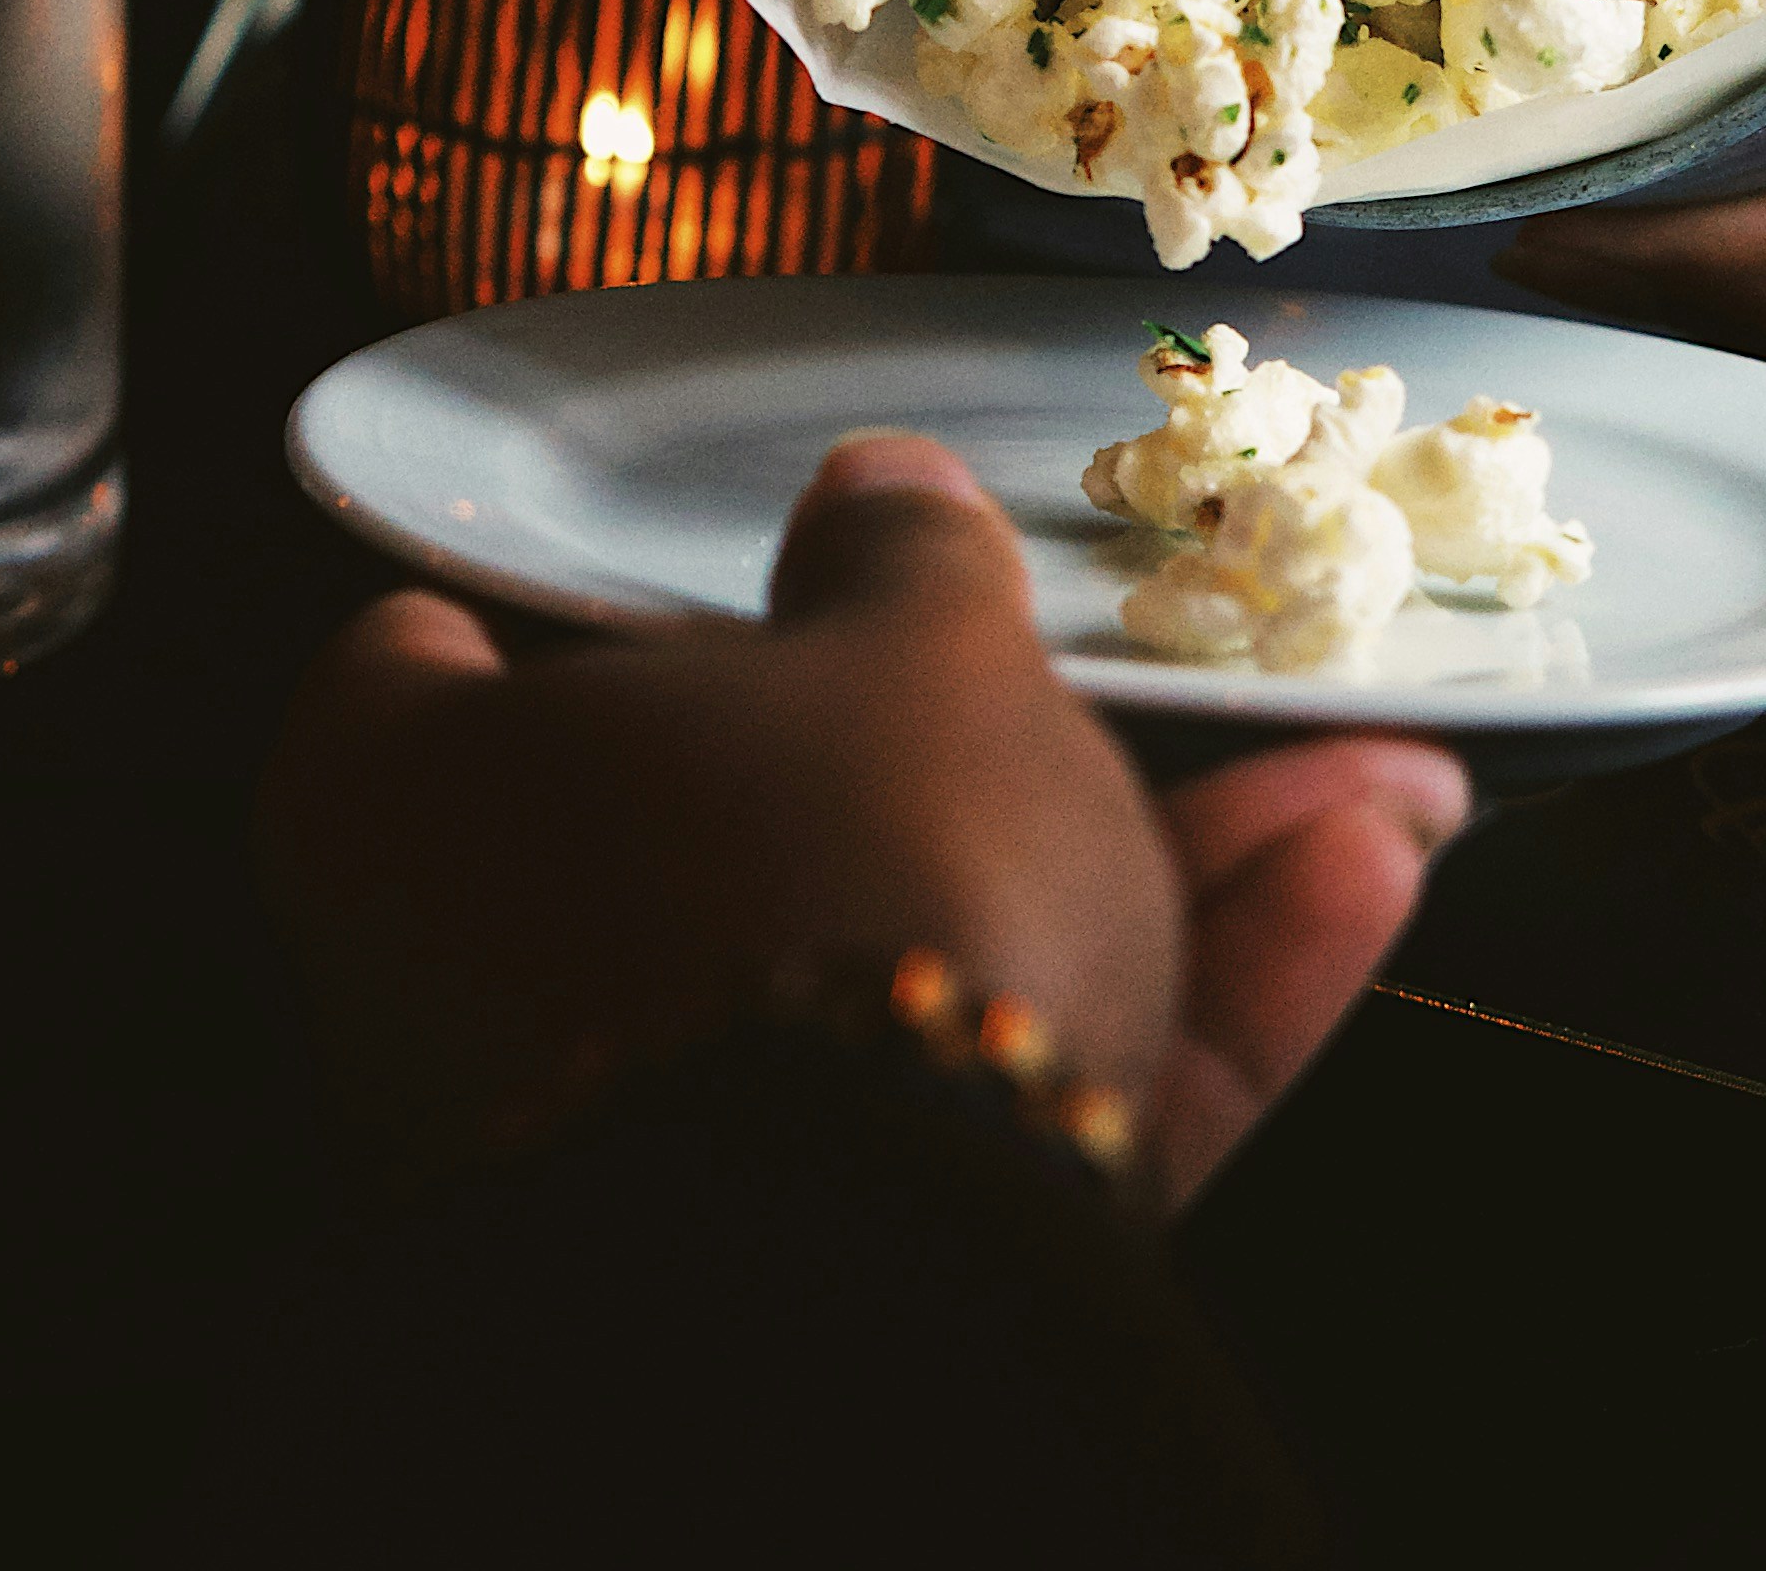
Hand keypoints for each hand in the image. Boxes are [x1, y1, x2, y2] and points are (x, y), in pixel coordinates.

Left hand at [262, 434, 1465, 1209]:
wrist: (892, 1247)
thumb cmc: (834, 865)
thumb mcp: (909, 655)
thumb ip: (899, 566)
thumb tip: (876, 498)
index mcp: (404, 799)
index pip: (418, 672)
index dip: (535, 611)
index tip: (662, 569)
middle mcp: (487, 993)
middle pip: (734, 826)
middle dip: (960, 748)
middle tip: (1109, 672)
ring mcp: (658, 1146)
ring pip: (914, 966)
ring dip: (1151, 866)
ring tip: (1353, 782)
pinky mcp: (840, 1266)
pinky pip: (999, 1104)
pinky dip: (1175, 1007)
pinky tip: (1361, 878)